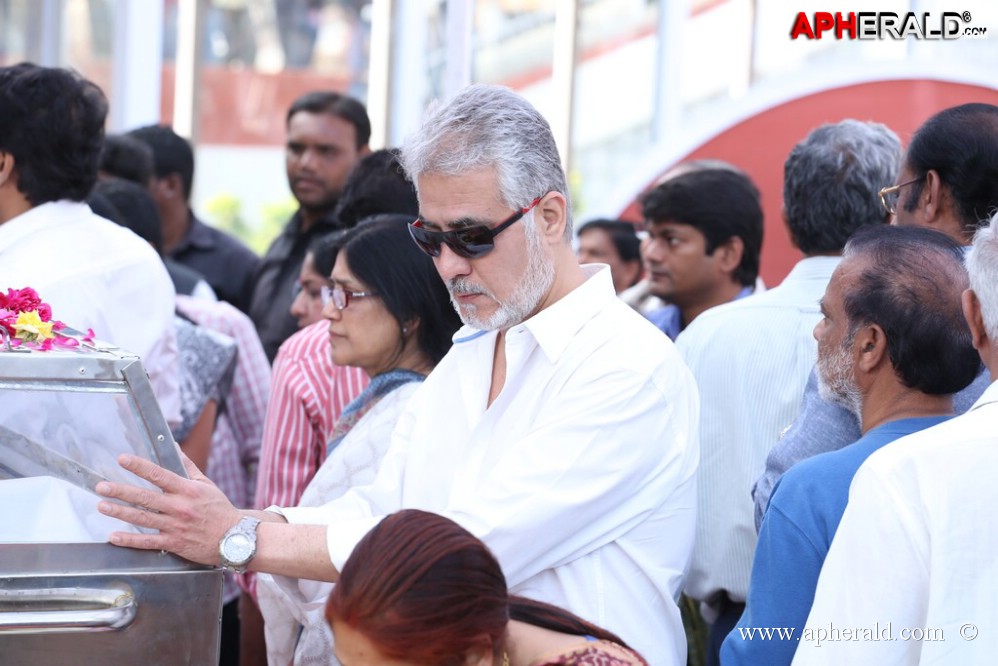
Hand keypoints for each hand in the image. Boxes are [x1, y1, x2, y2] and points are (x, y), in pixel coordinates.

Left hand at [96, 452, 242, 565]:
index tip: (123, 459)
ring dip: (120, 512)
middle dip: (121, 491)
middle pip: (145, 497)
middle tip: (101, 486)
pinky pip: (148, 542)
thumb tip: (175, 447)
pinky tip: (114, 536)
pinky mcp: (174, 543)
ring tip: (102, 506)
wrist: (234, 537)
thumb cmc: (220, 509)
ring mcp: (175, 526)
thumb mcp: (206, 484)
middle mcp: (179, 507)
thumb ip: (188, 467)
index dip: (139, 466)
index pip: (159, 475)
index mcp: (187, 490)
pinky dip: (130, 540)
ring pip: (142, 518)